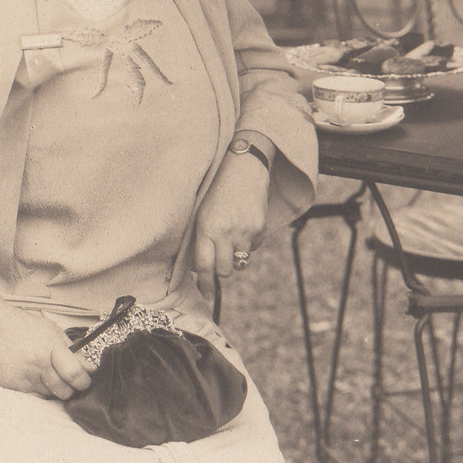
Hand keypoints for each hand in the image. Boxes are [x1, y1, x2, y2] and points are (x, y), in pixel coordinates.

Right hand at [0, 304, 95, 400]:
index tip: (86, 381)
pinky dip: (40, 389)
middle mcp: (37, 364)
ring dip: (55, 389)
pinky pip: (35, 396)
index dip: (84, 382)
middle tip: (71, 381)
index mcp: (50, 348)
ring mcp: (24, 377)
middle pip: (64, 391)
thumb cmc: (26, 328)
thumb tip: (90, 370)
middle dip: (72, 389)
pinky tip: (35, 375)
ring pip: (51, 395)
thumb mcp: (53, 332)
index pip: (74, 374)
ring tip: (49, 373)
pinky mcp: (14, 386)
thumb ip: (73, 352)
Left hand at [192, 149, 270, 298]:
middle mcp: (224, 232)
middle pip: (224, 270)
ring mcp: (244, 231)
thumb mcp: (203, 211)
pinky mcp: (259, 227)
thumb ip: (203, 237)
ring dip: (235, 257)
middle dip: (221, 271)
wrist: (244, 167)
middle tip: (219, 267)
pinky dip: (249, 243)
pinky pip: (254, 247)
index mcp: (205, 228)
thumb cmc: (217, 189)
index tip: (206, 296)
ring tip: (232, 239)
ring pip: (240, 261)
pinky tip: (244, 225)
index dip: (205, 284)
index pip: (204, 266)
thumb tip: (202, 267)